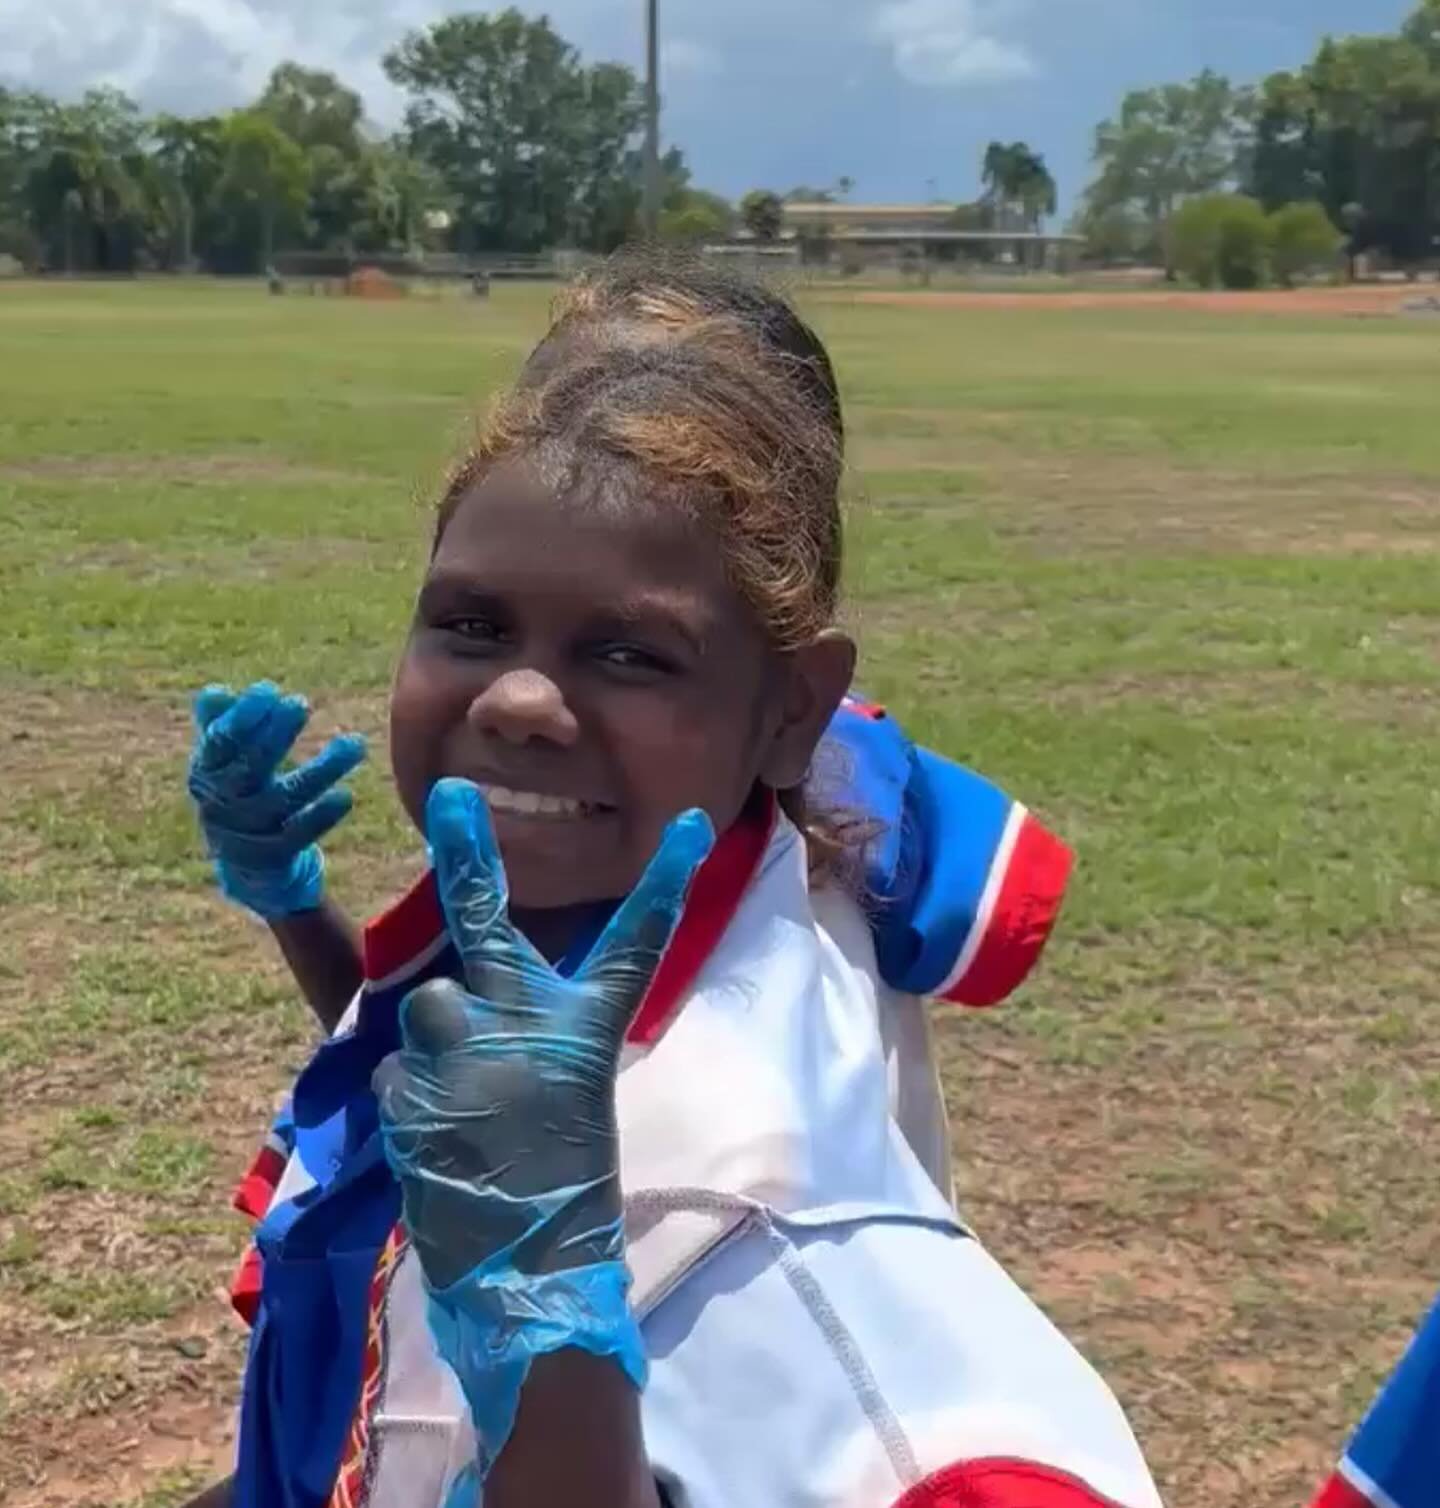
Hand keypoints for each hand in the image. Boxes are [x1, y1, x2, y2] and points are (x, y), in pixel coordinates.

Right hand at [186, 682, 365, 920]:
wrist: (245, 864)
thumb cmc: (238, 793)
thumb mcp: (222, 762)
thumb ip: (219, 725)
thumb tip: (217, 693)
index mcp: (206, 773)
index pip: (220, 743)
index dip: (242, 717)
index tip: (270, 690)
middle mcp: (222, 803)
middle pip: (251, 767)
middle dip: (275, 735)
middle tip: (301, 704)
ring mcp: (247, 832)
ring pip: (284, 799)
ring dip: (321, 770)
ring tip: (355, 744)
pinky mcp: (273, 856)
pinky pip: (299, 834)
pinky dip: (321, 815)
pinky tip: (345, 795)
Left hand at [373, 779, 711, 1474]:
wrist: (531, 1270)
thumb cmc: (561, 1177)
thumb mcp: (569, 1092)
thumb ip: (527, 1034)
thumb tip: (469, 992)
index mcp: (587, 1033)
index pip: (635, 943)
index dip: (665, 882)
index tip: (694, 826)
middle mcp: (530, 1031)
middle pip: (491, 925)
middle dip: (468, 853)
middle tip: (449, 795)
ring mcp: (470, 1062)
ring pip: (427, 1006)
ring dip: (433, 1042)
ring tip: (458, 1098)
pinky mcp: (415, 1098)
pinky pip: (396, 1069)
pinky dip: (411, 1097)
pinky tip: (440, 1140)